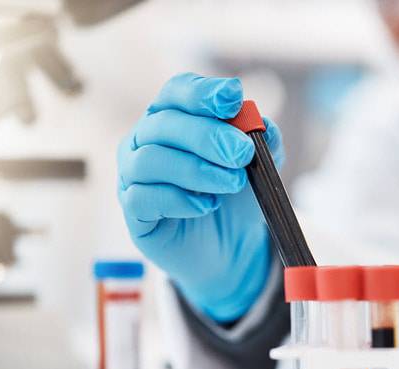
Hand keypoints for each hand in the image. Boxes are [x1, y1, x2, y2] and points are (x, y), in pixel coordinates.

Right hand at [117, 73, 284, 321]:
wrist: (232, 247)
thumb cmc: (236, 196)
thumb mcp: (259, 166)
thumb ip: (264, 142)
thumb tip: (262, 124)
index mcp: (174, 118)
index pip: (177, 92)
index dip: (202, 93)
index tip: (233, 98)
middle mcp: (146, 140)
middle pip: (164, 123)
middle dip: (207, 135)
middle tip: (242, 153)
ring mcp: (134, 175)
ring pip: (151, 160)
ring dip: (196, 169)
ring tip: (232, 182)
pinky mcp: (135, 212)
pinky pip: (142, 197)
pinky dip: (178, 199)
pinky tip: (205, 206)